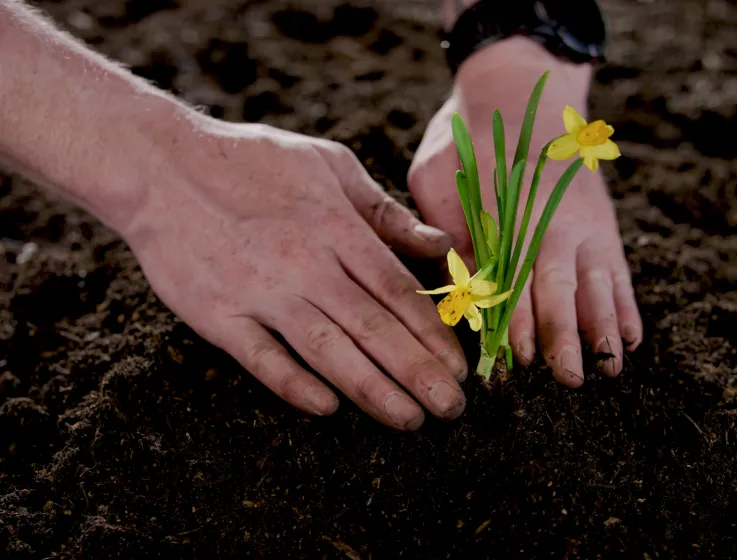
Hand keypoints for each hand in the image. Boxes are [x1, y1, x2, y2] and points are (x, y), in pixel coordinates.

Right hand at [121, 119, 467, 429]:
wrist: (161, 166)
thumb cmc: (252, 161)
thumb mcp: (329, 164)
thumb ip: (385, 210)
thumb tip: (438, 244)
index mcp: (337, 228)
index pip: (399, 291)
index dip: (434, 333)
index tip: (459, 364)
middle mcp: (306, 265)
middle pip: (375, 328)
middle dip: (420, 373)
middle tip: (452, 408)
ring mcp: (261, 293)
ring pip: (329, 351)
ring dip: (374, 390)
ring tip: (410, 419)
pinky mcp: (219, 316)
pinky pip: (263, 360)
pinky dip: (295, 386)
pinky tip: (328, 409)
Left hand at [409, 37, 642, 385]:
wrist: (518, 90)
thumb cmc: (465, 140)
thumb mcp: (437, 175)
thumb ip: (452, 230)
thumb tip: (464, 287)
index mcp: (505, 216)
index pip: (511, 278)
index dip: (514, 319)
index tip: (515, 360)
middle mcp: (551, 224)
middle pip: (559, 287)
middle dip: (564, 336)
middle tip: (570, 379)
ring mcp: (583, 224)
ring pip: (596, 283)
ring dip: (602, 328)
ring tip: (610, 369)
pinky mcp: (602, 225)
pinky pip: (618, 271)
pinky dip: (625, 305)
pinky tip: (631, 338)